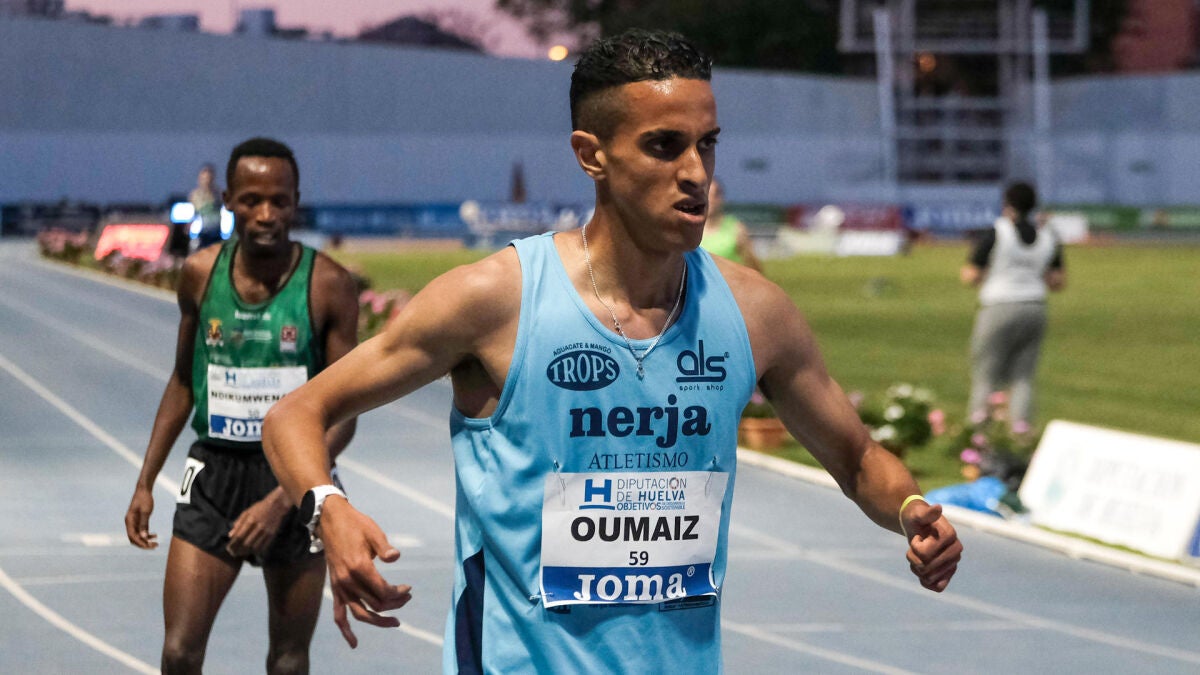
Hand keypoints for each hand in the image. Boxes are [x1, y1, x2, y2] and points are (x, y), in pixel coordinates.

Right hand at [124, 487, 157, 548]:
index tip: (149, 546)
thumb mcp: (145, 511)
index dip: (141, 543)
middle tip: (154, 546)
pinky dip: (146, 535)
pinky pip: (141, 531)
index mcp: (129, 521)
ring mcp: (134, 522)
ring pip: (138, 536)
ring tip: (156, 543)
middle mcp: (130, 523)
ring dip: (146, 540)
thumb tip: (144, 536)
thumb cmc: (144, 499)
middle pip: (134, 538)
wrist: (144, 490)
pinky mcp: (138, 520)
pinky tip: (155, 535)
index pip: (133, 536)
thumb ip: (144, 524)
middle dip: (143, 544)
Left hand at [225, 491, 289, 556]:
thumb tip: (230, 535)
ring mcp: (266, 531)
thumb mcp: (247, 512)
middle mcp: (259, 527)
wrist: (277, 505)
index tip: (228, 548)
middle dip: (238, 550)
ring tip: (241, 553)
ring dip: (247, 552)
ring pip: (254, 547)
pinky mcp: (272, 534)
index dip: (233, 544)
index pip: (239, 536)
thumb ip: (238, 523)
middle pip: (246, 544)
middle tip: (233, 553)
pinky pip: (263, 547)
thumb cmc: (260, 508)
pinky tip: (251, 551)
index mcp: (251, 520)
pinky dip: (256, 551)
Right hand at [320, 498, 412, 647]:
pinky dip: (346, 630)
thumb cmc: (356, 524)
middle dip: (394, 603)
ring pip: (360, 614)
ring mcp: (340, 586)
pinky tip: (354, 643)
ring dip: (378, 621)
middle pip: (375, 603)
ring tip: (395, 622)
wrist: (330, 520)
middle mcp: (348, 581)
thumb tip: (396, 558)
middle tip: (407, 596)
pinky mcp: (336, 588)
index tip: (409, 587)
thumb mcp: (373, 532)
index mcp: (359, 567)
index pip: (383, 591)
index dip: (398, 592)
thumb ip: (385, 547)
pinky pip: (339, 614)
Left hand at [902, 501, 961, 591]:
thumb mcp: (917, 514)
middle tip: (915, 547)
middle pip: (925, 568)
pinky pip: (937, 587)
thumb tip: (938, 508)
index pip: (924, 553)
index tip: (919, 537)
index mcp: (950, 536)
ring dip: (916, 567)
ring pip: (928, 578)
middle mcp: (956, 551)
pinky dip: (925, 581)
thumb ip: (927, 513)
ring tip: (918, 555)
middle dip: (913, 558)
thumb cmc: (916, 517)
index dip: (915, 546)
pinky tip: (921, 569)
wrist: (918, 525)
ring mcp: (953, 564)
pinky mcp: (949, 574)